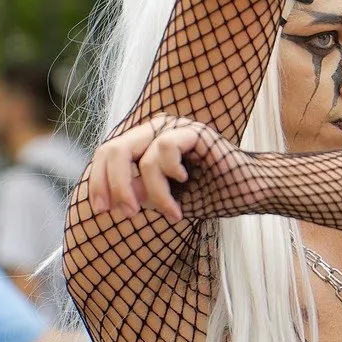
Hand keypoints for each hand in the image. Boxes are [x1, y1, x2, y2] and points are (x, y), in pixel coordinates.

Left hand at [86, 115, 230, 221]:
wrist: (243, 193)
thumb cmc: (205, 195)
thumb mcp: (160, 199)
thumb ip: (136, 193)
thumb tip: (110, 197)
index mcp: (142, 144)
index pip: (106, 156)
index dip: (98, 182)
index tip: (102, 210)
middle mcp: (153, 131)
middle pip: (113, 151)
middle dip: (116, 187)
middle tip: (129, 213)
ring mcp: (172, 127)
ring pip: (140, 159)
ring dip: (154, 194)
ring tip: (172, 212)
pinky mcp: (190, 130)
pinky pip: (164, 150)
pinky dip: (170, 175)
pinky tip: (184, 180)